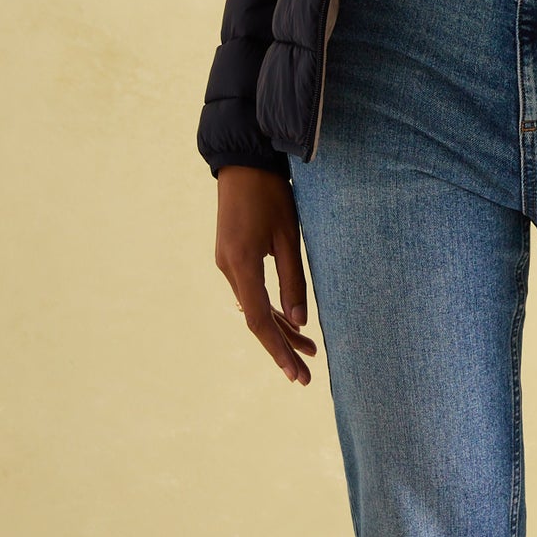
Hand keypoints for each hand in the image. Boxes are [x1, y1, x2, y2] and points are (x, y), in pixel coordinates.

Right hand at [214, 165, 318, 383]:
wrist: (244, 161)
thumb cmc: (271, 193)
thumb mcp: (288, 236)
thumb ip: (293, 280)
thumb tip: (299, 322)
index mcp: (241, 265)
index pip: (260, 320)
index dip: (279, 349)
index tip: (295, 372)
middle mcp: (228, 269)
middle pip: (256, 319)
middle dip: (281, 347)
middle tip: (305, 375)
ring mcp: (227, 263)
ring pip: (254, 307)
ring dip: (280, 329)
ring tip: (308, 351)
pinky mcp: (232, 257)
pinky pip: (251, 292)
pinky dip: (270, 309)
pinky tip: (290, 322)